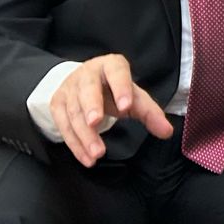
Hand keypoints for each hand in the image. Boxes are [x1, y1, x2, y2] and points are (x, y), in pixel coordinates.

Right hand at [49, 53, 172, 167]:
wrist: (83, 84)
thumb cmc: (113, 90)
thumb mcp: (133, 96)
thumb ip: (149, 112)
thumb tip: (166, 131)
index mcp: (110, 66)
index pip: (116, 71)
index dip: (121, 87)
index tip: (126, 106)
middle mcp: (87, 74)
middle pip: (88, 89)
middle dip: (91, 105)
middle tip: (96, 123)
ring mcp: (69, 88)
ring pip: (74, 111)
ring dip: (84, 135)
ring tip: (97, 154)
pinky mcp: (57, 104)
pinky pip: (63, 125)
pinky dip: (74, 144)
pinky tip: (86, 158)